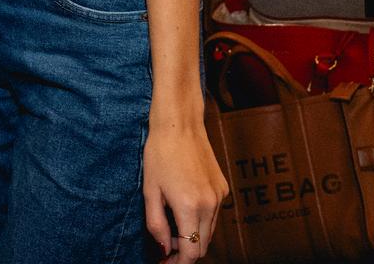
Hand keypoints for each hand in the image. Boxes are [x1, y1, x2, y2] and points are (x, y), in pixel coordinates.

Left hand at [143, 118, 227, 261]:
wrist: (180, 124)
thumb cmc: (159, 154)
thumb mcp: (150, 191)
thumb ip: (156, 225)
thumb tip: (165, 249)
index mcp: (189, 207)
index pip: (191, 252)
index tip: (164, 263)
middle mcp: (210, 204)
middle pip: (203, 247)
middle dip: (185, 254)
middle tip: (166, 251)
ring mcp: (220, 196)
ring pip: (210, 232)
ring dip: (194, 238)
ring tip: (173, 230)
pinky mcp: (223, 188)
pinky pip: (214, 216)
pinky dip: (201, 221)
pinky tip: (185, 210)